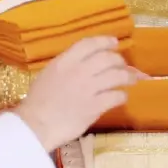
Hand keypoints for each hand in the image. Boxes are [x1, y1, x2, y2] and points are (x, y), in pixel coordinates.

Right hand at [15, 37, 144, 151]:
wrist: (35, 125)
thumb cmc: (37, 101)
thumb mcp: (48, 74)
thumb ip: (66, 66)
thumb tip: (84, 63)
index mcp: (64, 61)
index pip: (90, 44)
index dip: (105, 41)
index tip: (114, 42)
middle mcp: (79, 71)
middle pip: (108, 58)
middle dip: (119, 60)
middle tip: (123, 65)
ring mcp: (88, 89)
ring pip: (117, 76)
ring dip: (128, 77)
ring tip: (131, 80)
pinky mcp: (95, 107)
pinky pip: (116, 97)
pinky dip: (122, 96)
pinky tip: (121, 98)